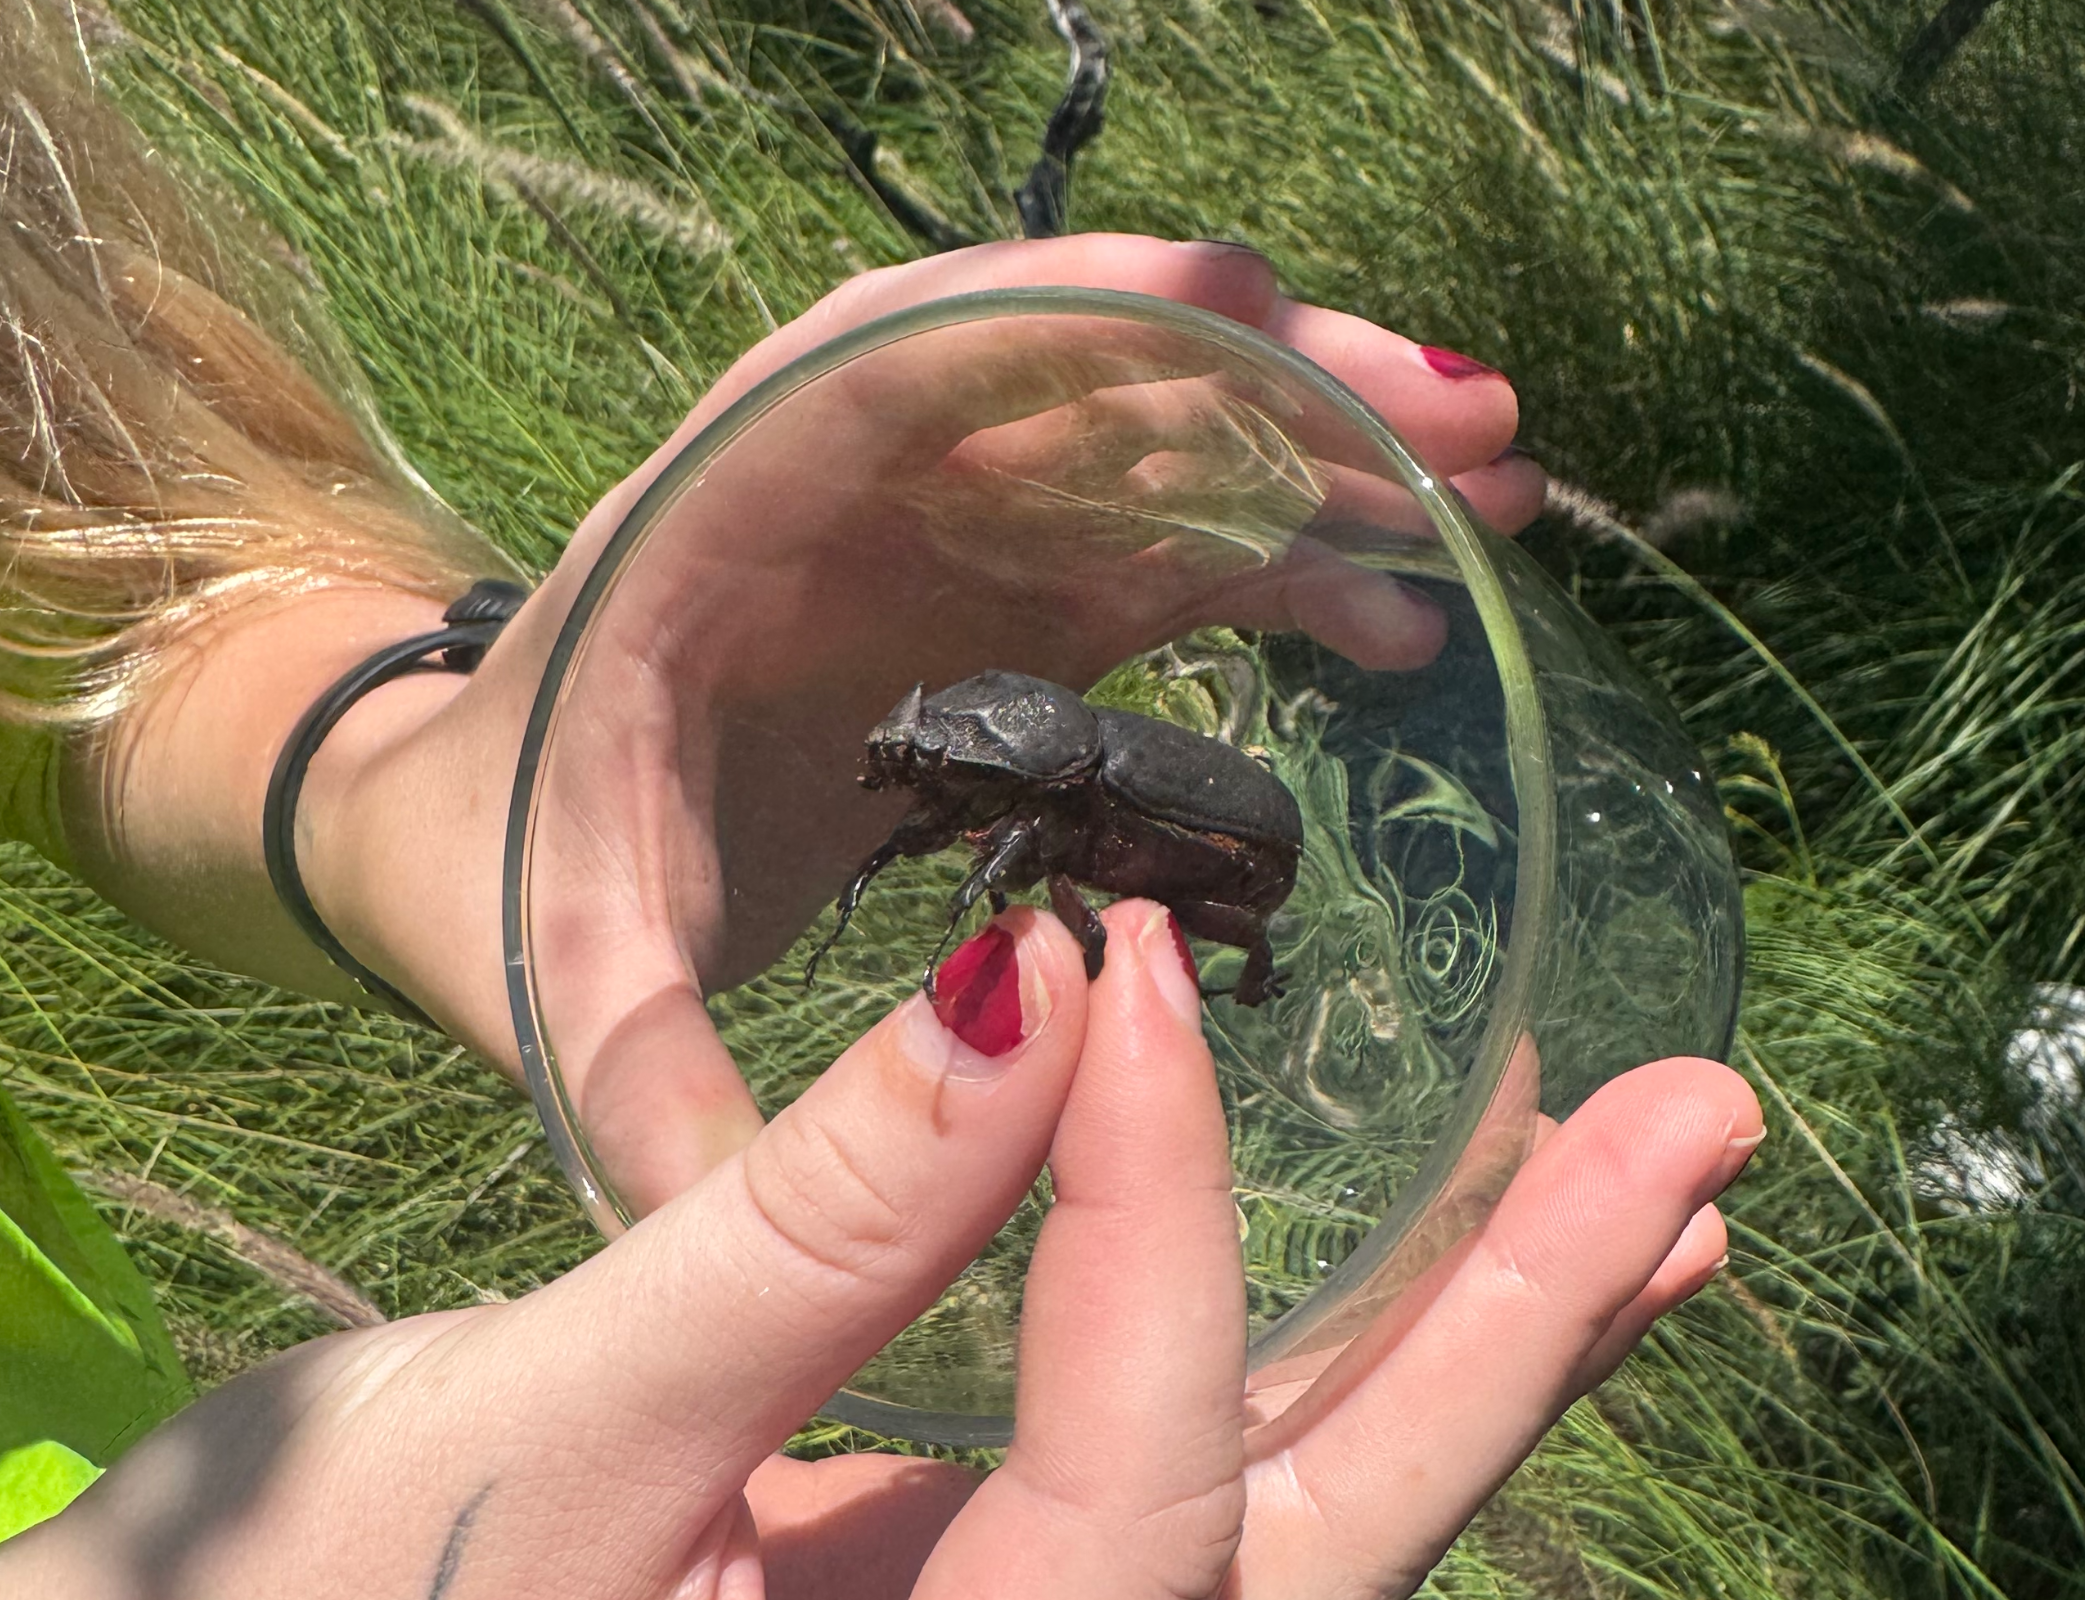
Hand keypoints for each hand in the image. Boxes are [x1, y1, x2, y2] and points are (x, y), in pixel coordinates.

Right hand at [0, 901, 1756, 1599]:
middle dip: (1523, 1335)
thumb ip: (793, 1245)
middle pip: (1328, 1549)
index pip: (1128, 1477)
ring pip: (1302, 1520)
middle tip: (1705, 1138)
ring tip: (1663, 1180)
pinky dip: (1334, 1352)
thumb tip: (1028, 998)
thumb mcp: (535, 1444)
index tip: (1128, 964)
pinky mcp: (988, 1571)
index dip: (1153, 1211)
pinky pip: (1208, 1473)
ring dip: (1485, 1342)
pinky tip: (1450, 1242)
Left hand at [65, 235, 1545, 1213]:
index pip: (896, 361)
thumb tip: (811, 1235)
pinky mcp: (998, 607)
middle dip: (1271, 383)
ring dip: (1317, 460)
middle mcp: (847, 498)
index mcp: (719, 524)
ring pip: (1151, 453)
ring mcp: (941, 542)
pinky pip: (1163, 558)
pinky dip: (1281, 576)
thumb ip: (661, 1100)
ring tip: (1490, 496)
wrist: (454, 836)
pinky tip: (1387, 631)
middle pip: (1077, 380)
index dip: (1073, 315)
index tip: (1241, 309)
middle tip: (1462, 423)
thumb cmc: (493, 880)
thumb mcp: (560, 991)